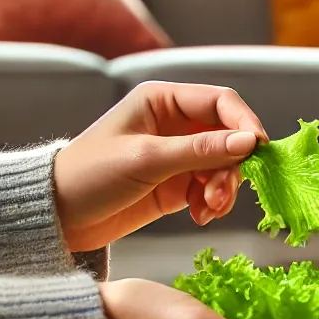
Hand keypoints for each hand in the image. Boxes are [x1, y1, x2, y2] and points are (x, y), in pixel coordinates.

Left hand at [54, 81, 267, 251]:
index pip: (221, 102)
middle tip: (220, 196)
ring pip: (225, 165)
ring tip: (207, 210)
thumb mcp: (147, 160)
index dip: (245, 123)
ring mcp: (178, 154)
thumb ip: (200, 151)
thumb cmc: (90, 176)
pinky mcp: (178, 183)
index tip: (258, 151)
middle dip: (231, 167)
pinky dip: (212, 203)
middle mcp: (175, 123)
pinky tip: (198, 217)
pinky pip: (212, 188)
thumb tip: (249, 142)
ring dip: (223, 189)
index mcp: (163, 101)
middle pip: (229, 137)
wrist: (59, 218)